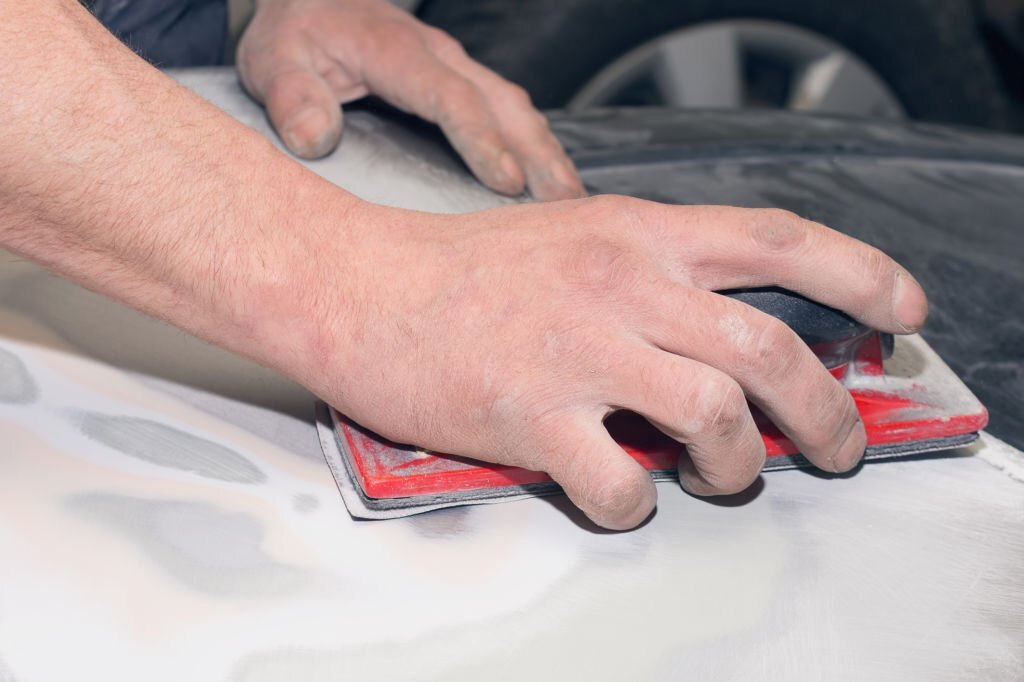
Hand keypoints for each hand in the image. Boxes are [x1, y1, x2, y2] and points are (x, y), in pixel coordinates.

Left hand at [236, 0, 583, 200]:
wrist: (312, 3)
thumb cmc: (297, 34)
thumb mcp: (274, 60)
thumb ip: (291, 97)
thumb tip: (316, 136)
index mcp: (397, 53)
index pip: (452, 98)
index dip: (482, 140)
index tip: (508, 181)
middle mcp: (438, 56)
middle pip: (504, 104)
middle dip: (540, 154)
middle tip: (566, 203)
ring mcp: (454, 66)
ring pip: (515, 107)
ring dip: (547, 151)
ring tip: (570, 199)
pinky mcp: (459, 79)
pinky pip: (507, 109)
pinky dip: (534, 142)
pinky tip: (546, 175)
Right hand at [280, 197, 927, 529]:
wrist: (359, 286)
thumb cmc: (460, 267)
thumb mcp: (573, 236)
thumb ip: (650, 272)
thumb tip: (718, 338)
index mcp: (636, 235)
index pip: (780, 240)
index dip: (860, 274)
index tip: (902, 311)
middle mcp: (620, 285)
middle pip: (770, 350)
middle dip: (828, 411)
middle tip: (838, 445)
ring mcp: (578, 351)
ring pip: (716, 417)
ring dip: (742, 462)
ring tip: (727, 474)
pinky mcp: (532, 416)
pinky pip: (623, 483)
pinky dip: (640, 502)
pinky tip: (626, 492)